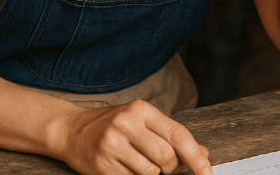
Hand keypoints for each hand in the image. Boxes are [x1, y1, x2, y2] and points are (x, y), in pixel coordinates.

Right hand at [56, 100, 210, 174]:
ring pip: (151, 173)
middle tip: (162, 165)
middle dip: (170, 167)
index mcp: (142, 110)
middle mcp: (127, 124)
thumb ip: (172, 136)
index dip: (196, 157)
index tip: (207, 172)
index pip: (178, 134)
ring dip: (152, 174)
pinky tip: (126, 167)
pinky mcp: (102, 165)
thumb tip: (202, 154)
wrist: (72, 130)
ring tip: (139, 162)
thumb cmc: (114, 126)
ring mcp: (112, 145)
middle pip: (166, 157)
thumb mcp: (144, 122)